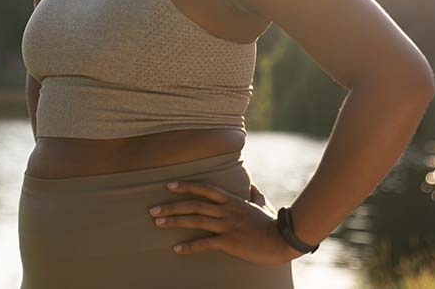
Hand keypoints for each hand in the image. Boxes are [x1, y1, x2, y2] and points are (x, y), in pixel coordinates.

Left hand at [147, 180, 303, 265]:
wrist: (282, 239)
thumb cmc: (272, 223)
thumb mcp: (263, 205)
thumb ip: (255, 195)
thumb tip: (251, 185)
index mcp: (232, 200)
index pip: (204, 189)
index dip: (186, 186)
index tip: (169, 185)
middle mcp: (226, 210)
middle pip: (193, 205)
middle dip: (171, 206)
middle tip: (152, 208)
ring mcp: (226, 225)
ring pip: (195, 221)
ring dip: (174, 221)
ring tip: (158, 222)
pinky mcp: (229, 242)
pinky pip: (205, 243)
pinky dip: (189, 246)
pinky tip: (176, 249)